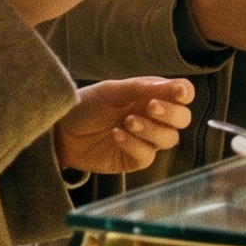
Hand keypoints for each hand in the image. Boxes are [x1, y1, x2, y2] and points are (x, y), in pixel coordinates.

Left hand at [54, 77, 194, 173]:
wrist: (61, 131)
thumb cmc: (86, 105)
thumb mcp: (111, 90)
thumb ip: (141, 88)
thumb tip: (172, 86)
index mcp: (151, 95)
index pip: (181, 94)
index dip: (184, 93)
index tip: (179, 93)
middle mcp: (153, 118)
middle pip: (182, 119)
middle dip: (171, 113)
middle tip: (150, 106)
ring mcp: (145, 140)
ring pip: (169, 139)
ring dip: (151, 129)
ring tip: (127, 122)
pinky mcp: (134, 160)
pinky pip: (147, 156)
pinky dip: (134, 144)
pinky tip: (116, 135)